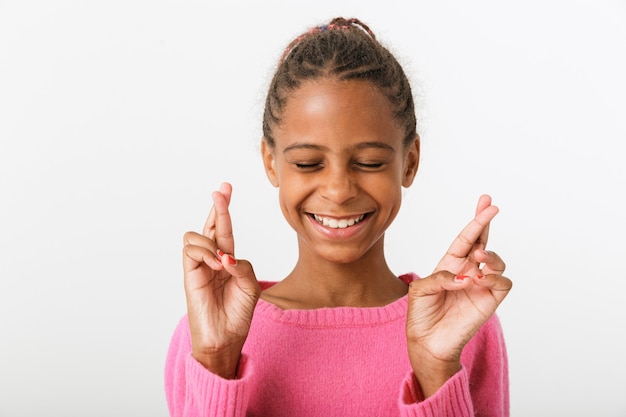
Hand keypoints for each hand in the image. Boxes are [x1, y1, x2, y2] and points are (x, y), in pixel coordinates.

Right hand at [182, 182, 260, 378]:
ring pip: (196, 236)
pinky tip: (216, 265)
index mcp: (228, 260)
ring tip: (222, 262)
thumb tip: (225, 256)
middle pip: (210, 225)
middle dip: (217, 206)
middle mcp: (212, 259)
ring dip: (211, 242)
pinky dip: (205, 252)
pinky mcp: (189, 275)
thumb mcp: (250, 287)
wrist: (225, 338)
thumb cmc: (238, 314)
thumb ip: (243, 266)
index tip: (226, 188)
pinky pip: (190, 251)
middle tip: (221, 190)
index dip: (225, 209)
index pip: (225, 230)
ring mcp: (199, 267)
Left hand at [406, 195, 511, 396]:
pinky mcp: (490, 301)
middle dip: (487, 223)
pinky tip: (480, 279)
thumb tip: (466, 277)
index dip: (475, 221)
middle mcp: (468, 271)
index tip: (485, 201)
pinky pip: (503, 283)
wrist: (426, 341)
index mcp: (451, 264)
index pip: (466, 238)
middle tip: (491, 207)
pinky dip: (494, 277)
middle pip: (483, 242)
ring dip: (491, 254)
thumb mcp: (420, 290)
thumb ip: (440, 278)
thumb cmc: (421, 314)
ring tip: (480, 256)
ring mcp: (481, 285)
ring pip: (497, 261)